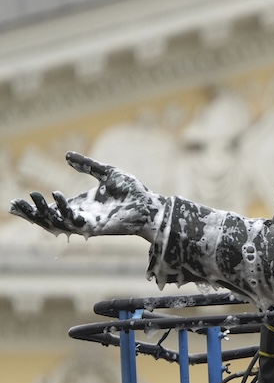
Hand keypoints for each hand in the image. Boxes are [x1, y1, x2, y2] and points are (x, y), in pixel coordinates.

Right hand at [8, 151, 166, 240]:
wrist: (151, 205)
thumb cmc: (132, 193)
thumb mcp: (107, 173)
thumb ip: (87, 166)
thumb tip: (66, 155)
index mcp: (79, 207)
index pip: (50, 210)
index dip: (33, 208)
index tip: (14, 202)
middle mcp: (80, 217)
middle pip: (47, 220)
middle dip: (31, 213)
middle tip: (15, 204)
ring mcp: (87, 224)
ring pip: (57, 223)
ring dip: (43, 212)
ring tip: (34, 198)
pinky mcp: (96, 227)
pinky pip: (74, 221)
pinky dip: (64, 210)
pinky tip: (57, 198)